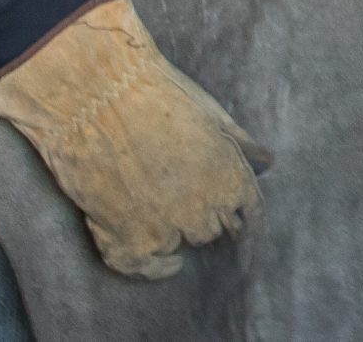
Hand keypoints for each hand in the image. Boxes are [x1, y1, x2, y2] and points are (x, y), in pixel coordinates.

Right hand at [0, 0, 269, 278]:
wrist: (96, 95)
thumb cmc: (158, 95)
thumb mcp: (213, 114)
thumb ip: (242, 146)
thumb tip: (267, 162)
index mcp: (229, 180)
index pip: (250, 215)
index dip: (246, 218)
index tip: (242, 222)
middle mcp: (202, 212)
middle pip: (215, 231)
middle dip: (210, 218)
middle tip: (193, 202)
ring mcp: (163, 230)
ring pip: (182, 245)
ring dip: (179, 233)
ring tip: (168, 212)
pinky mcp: (123, 239)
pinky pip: (143, 267)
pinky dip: (152, 267)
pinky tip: (161, 261)